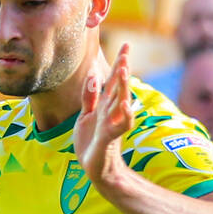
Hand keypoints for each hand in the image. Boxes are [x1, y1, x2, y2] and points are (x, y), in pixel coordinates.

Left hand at [73, 43, 134, 188]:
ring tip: (124, 70)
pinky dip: (125, 115)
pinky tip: (126, 105)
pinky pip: (121, 125)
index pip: (112, 80)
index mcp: (104, 105)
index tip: (126, 45)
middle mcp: (110, 112)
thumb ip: (89, 97)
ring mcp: (111, 124)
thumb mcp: (85, 116)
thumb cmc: (91, 142)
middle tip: (127, 49)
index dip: (118, 63)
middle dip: (122, 68)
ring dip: (123, 86)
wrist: (95, 168)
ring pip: (120, 102)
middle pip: (118, 86)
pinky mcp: (109, 138)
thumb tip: (92, 74)